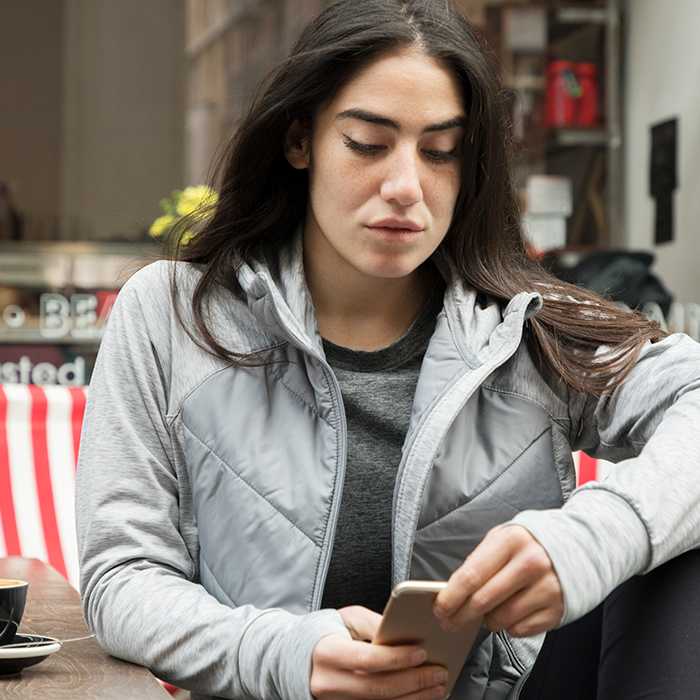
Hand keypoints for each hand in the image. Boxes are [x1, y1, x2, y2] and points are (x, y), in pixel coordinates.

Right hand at [310, 606, 446, 699]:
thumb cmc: (327, 632)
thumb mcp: (347, 618)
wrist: (299, 657)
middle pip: (377, 688)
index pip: (367, 660)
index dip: (397, 658)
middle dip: (414, 682)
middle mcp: (328, 683)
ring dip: (413, 699)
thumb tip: (403, 633)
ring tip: (436, 688)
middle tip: (438, 672)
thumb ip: (374, 623)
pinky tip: (418, 699)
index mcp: (328, 652)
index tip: (422, 653)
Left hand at [433, 525, 563, 637]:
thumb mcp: (503, 538)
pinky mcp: (557, 610)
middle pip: (483, 600)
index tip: (440, 608)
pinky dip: (510, 625)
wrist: (578, 547)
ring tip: (490, 608)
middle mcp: (530, 564)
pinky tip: (514, 610)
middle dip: (460, 614)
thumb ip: (479, 559)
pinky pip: (519, 630)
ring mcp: (546, 588)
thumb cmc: (531, 543)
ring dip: (488, 620)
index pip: (472, 575)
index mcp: (511, 541)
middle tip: (450, 620)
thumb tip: (453, 588)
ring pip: (500, 619)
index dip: (451, 596)